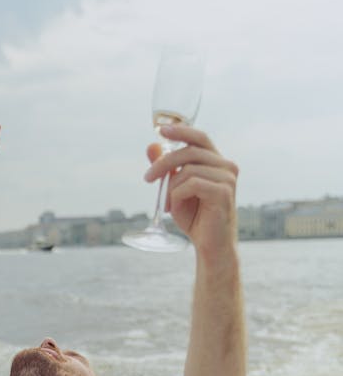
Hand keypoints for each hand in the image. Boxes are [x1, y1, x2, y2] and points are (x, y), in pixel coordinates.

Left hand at [144, 125, 238, 257]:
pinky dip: (177, 195)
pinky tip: (176, 208)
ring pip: (188, 170)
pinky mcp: (223, 192)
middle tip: (147, 178)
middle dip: (163, 163)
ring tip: (168, 204)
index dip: (181, 131)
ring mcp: (227, 178)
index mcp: (216, 162)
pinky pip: (192, 184)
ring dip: (171, 188)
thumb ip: (166, 168)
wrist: (209, 245)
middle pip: (189, 152)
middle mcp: (226, 166)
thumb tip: (151, 146)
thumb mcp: (175, 189)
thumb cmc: (195, 217)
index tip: (160, 130)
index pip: (199, 137)